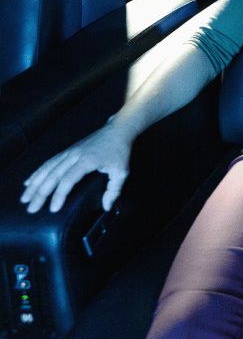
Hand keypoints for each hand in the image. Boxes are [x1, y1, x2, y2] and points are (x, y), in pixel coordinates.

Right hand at [20, 120, 134, 213]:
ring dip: (34, 184)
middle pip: (53, 175)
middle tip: (31, 209)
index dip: (59, 195)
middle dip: (40, 193)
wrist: (118, 129)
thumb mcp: (122, 171)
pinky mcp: (68, 150)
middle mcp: (74, 155)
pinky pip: (49, 162)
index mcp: (87, 161)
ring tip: (24, 198)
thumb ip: (114, 190)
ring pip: (47, 168)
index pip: (68, 180)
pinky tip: (29, 181)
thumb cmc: (120, 151)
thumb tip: (106, 207)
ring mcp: (69, 151)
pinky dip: (38, 172)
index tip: (53, 209)